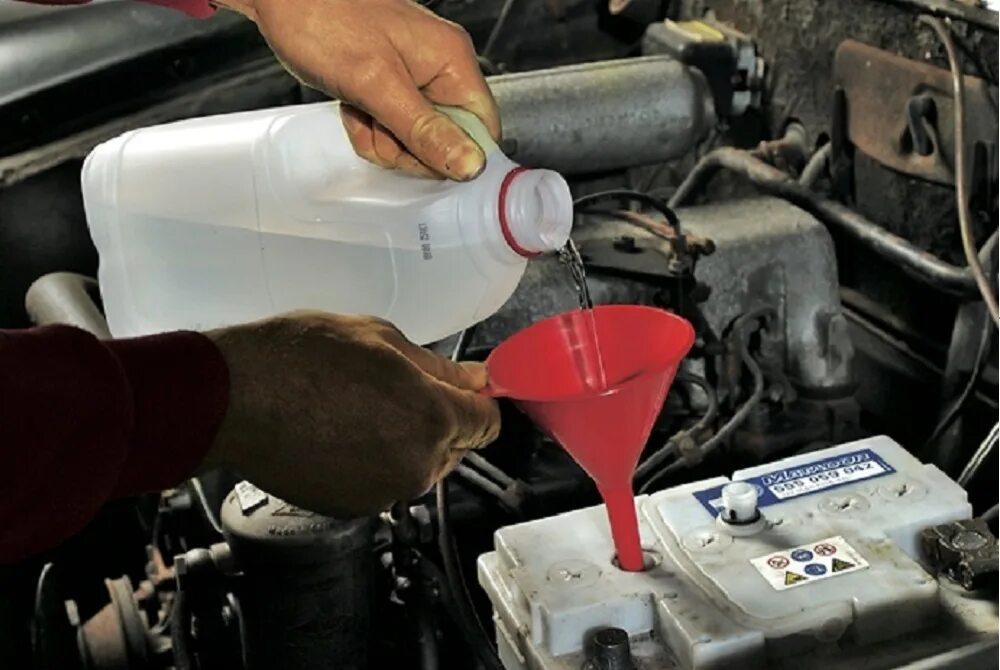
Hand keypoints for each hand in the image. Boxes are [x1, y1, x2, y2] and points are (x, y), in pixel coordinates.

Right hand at [201, 311, 499, 516]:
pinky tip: (341, 433)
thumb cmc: (300, 357)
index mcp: (433, 419)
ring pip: (419, 466)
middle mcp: (417, 466)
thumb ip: (438, 367)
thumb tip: (476, 380)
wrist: (233, 399)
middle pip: (456, 447)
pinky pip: (383, 482)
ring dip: (406, 442)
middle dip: (440, 420)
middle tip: (396, 389)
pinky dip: (374, 463)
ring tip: (361, 408)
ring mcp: (385, 492)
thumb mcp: (380, 338)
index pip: (487, 424)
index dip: (479, 403)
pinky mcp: (354, 508)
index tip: (465, 391)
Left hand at [219, 0, 500, 179]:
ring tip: (360, 113)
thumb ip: (424, 130)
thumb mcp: (376, 85)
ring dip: (385, 140)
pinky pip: (395, 127)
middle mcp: (441, 68)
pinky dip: (372, 128)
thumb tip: (469, 166)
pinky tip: (354, 110)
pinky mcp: (392, 84)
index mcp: (452, 62)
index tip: (420, 160)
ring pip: (417, 139)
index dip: (456, 156)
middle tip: (378, 127)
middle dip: (409, 148)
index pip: (482, 129)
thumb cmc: (322, 21)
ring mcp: (416, 77)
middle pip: (449, 140)